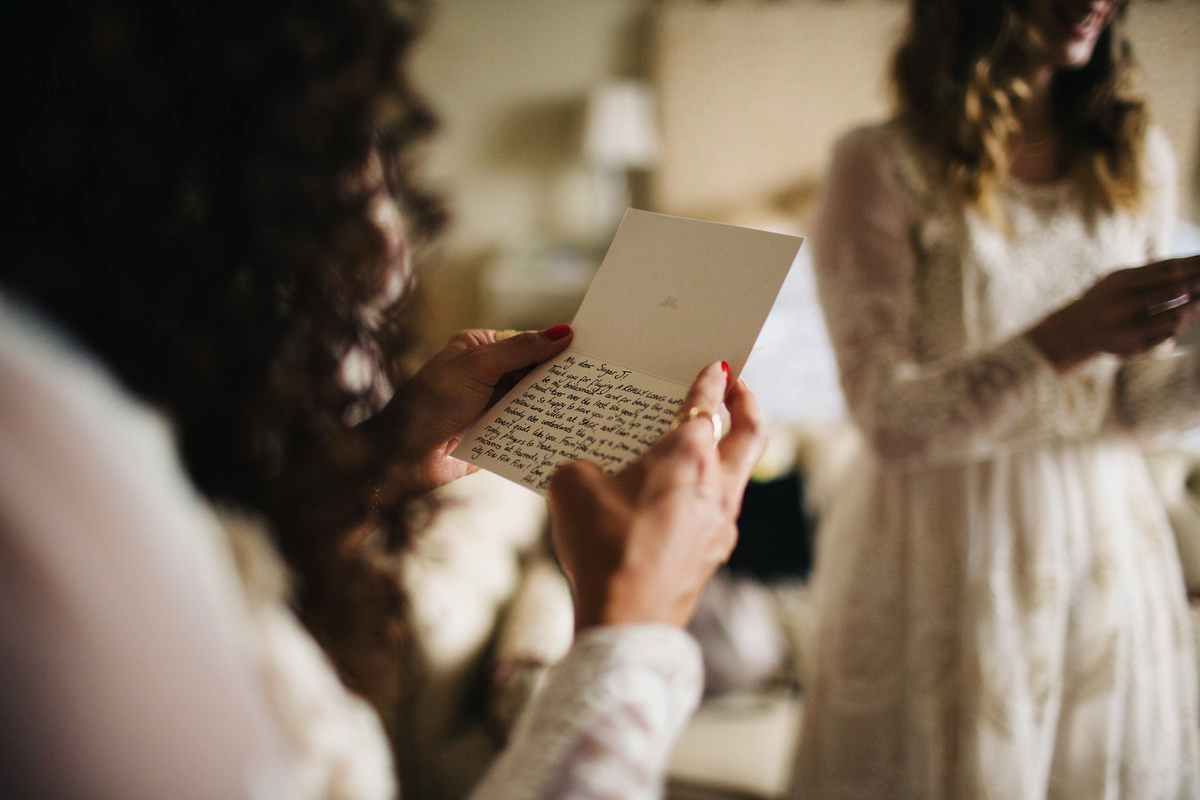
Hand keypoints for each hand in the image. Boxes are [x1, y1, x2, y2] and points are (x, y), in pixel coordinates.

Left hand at [378, 324, 573, 493]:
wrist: (403, 456)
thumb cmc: (431, 402)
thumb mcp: (479, 365)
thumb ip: (521, 349)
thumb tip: (561, 333)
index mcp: (478, 349)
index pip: (525, 343)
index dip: (552, 348)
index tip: (585, 353)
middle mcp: (485, 375)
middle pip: (531, 373)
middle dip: (555, 379)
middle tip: (591, 382)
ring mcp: (490, 406)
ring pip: (531, 402)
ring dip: (550, 406)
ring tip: (586, 407)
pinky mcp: (494, 434)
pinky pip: (524, 429)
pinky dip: (539, 430)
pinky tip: (565, 430)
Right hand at [547, 362, 767, 629]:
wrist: (624, 618)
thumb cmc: (601, 545)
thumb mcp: (571, 485)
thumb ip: (583, 465)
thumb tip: (591, 473)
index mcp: (687, 455)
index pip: (708, 403)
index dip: (712, 380)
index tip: (720, 366)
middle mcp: (715, 485)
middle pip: (751, 434)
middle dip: (748, 405)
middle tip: (740, 387)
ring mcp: (720, 524)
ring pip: (737, 476)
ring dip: (728, 453)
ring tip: (706, 445)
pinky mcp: (712, 556)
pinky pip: (716, 511)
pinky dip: (706, 493)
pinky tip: (678, 501)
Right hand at [1030, 254, 1199, 370]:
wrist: (1077, 330)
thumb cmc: (1107, 298)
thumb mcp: (1120, 279)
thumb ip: (1150, 272)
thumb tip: (1192, 265)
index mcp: (1119, 282)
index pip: (1166, 269)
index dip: (1193, 265)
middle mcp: (1120, 305)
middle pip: (1172, 291)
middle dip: (1198, 284)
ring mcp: (1125, 328)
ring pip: (1173, 316)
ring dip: (1193, 308)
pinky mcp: (1131, 348)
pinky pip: (1165, 336)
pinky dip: (1179, 326)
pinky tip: (1186, 319)